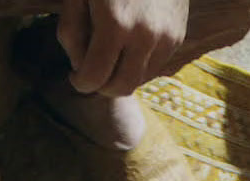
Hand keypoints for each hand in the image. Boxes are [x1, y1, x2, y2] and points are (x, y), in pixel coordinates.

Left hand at [58, 0, 188, 96]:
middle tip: (93, 71)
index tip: (75, 74)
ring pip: (140, 79)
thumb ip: (72, 31)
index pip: (94, 79)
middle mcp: (144, 36)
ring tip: (112, 54)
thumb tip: (78, 65)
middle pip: (120, 87)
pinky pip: (156, 65)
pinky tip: (130, 44)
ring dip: (122, 74)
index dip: (80, 82)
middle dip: (102, 86)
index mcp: (114, 24)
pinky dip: (140, 63)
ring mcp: (166, 36)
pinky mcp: (178, 34)